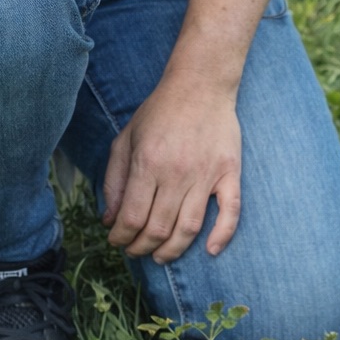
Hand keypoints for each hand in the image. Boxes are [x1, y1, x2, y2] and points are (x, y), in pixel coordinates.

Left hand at [102, 81, 241, 261]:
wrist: (201, 84)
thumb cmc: (159, 111)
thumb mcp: (126, 138)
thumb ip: (114, 179)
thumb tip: (109, 219)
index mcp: (148, 163)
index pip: (130, 218)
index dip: (120, 237)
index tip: (117, 239)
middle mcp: (176, 172)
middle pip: (157, 229)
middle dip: (141, 248)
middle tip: (136, 250)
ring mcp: (206, 173)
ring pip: (188, 228)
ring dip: (171, 251)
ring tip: (160, 256)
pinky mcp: (229, 172)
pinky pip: (230, 211)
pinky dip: (222, 235)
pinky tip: (209, 250)